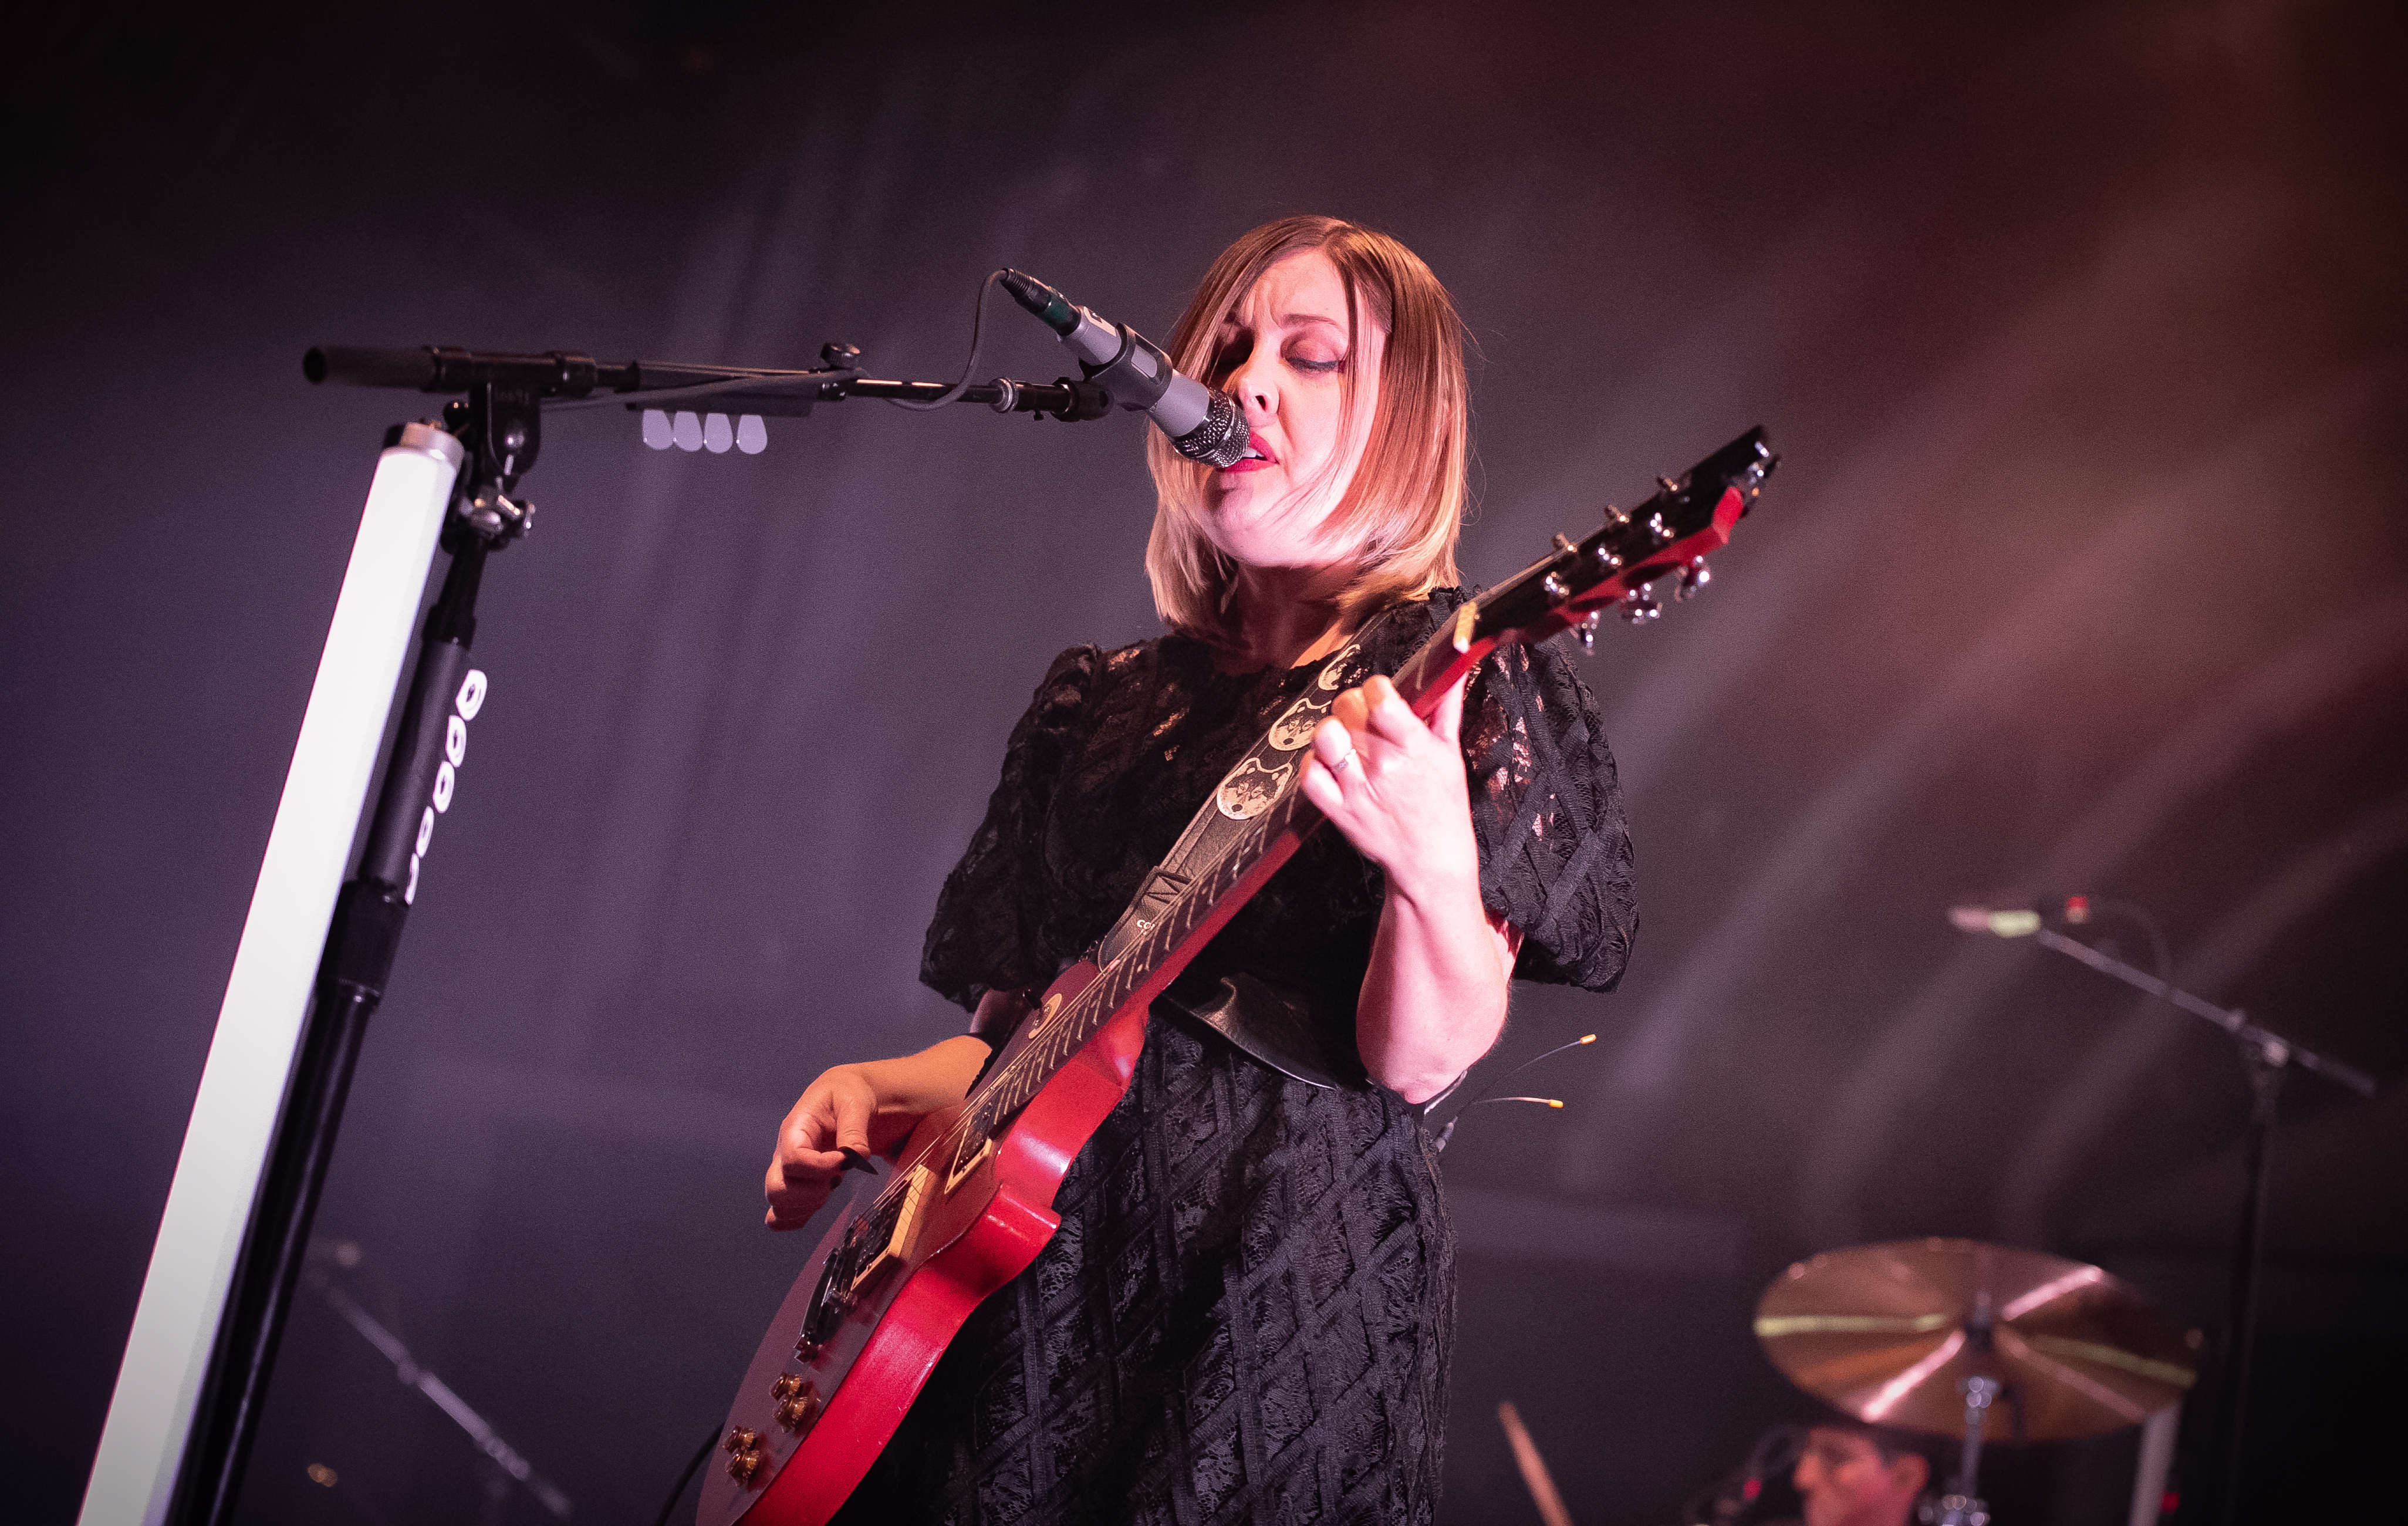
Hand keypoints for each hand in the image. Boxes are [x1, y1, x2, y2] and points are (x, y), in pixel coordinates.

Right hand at [763, 1065, 877, 1231]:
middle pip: (775, 1190)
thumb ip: (854, 1130)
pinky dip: (801, 1216)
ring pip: (779, 1207)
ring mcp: (786, 1173)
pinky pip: (782, 1216)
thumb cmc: (848, 1096)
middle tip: (836, 1178)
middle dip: (811, 1193)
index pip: (792, 1159)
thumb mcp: (855, 1102)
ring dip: (810, 1204)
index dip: (819, 1168)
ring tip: (832, 1183)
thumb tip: (855, 1157)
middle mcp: (784, 1153)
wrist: (844, 1098)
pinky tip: (823, 1195)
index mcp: (795, 1129)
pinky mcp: (795, 1186)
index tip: (844, 1162)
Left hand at [1297, 672, 1479, 904]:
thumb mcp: (1450, 754)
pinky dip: (1313, 764)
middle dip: (1354, 707)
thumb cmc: (1443, 808)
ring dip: (1331, 732)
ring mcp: (1357, 788)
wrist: (1431, 860)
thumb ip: (1446, 709)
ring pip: (1324, 736)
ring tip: (1345, 741)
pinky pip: (1309, 774)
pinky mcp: (1338, 810)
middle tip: (1364, 720)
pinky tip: (1330, 765)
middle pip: (1347, 708)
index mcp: (1414, 747)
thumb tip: (1452, 674)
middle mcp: (1384, 765)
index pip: (1380, 697)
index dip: (1376, 688)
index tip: (1380, 694)